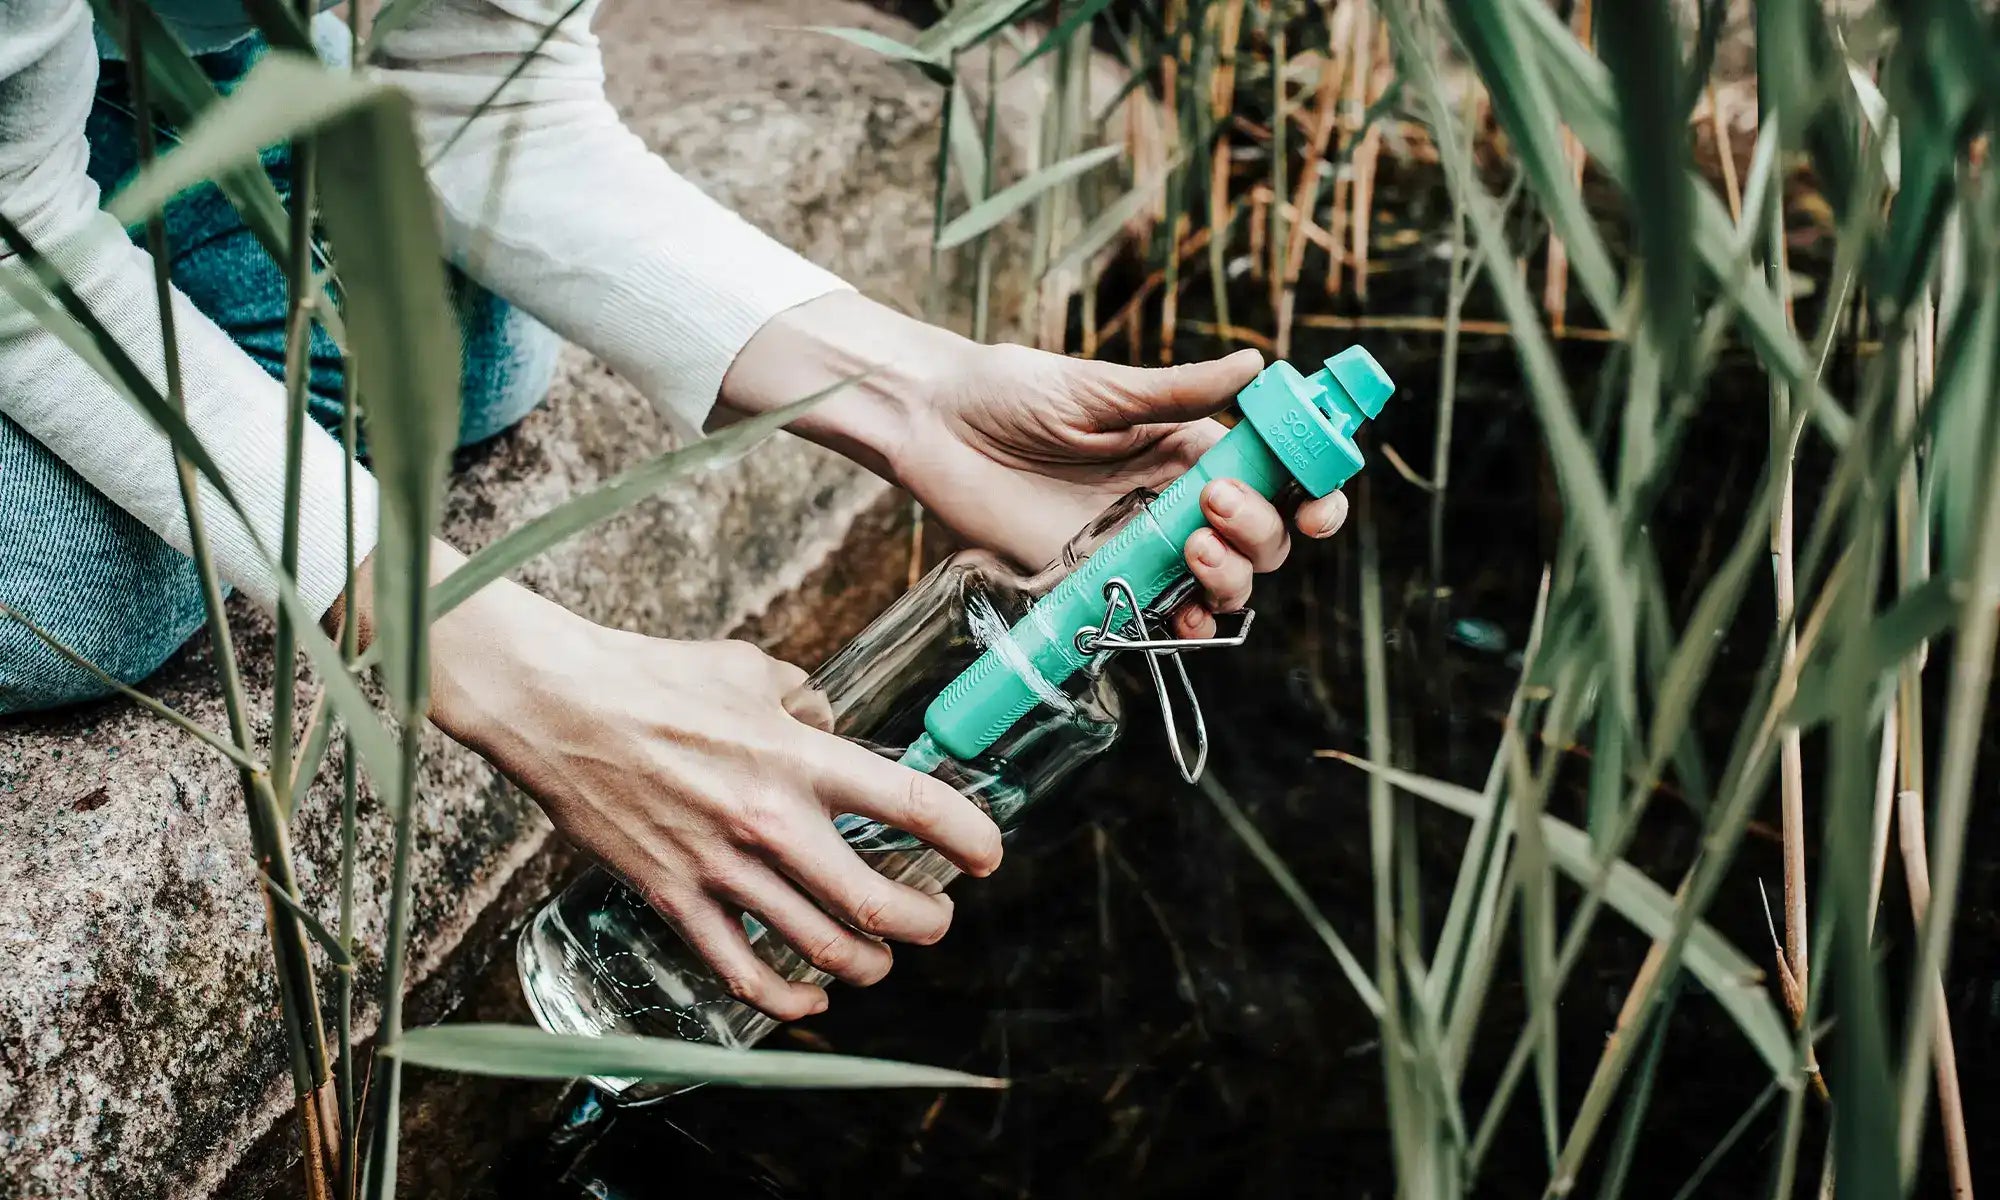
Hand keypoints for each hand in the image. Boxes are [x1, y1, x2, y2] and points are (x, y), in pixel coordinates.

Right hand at [421, 546, 1003, 1018]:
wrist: (558, 707)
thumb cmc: (654, 678)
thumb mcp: (750, 669)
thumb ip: (805, 701)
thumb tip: (831, 726)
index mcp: (800, 758)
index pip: (913, 806)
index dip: (968, 838)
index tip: (986, 856)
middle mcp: (771, 821)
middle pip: (879, 903)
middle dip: (927, 923)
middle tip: (936, 918)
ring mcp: (722, 868)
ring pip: (823, 950)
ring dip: (869, 965)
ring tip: (881, 958)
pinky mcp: (676, 899)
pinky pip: (743, 973)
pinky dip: (789, 999)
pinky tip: (811, 998)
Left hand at [721, 294, 1348, 637]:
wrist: (933, 426)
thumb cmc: (1012, 391)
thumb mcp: (1099, 387)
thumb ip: (1177, 392)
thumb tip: (1259, 366)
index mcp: (1189, 446)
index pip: (1276, 475)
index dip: (1313, 490)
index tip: (1322, 496)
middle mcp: (1176, 500)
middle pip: (1263, 536)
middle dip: (1265, 530)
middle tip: (1215, 503)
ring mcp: (1141, 546)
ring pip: (1224, 583)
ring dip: (1233, 577)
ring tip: (1194, 548)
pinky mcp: (1099, 583)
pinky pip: (1159, 616)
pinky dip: (1186, 625)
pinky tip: (1183, 617)